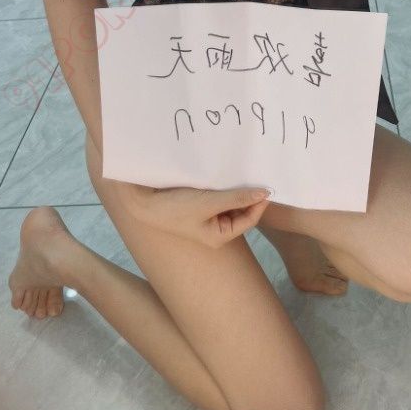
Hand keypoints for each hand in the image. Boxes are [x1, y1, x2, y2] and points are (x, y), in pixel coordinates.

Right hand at [112, 181, 272, 247]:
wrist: (143, 202)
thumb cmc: (175, 208)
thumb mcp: (209, 202)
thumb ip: (237, 198)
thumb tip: (265, 193)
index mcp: (220, 236)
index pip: (249, 219)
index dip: (259, 203)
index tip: (266, 185)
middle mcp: (216, 228)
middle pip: (241, 210)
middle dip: (248, 195)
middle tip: (256, 176)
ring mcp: (207, 217)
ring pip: (230, 202)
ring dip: (236, 189)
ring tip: (243, 173)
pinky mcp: (200, 205)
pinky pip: (218, 196)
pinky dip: (224, 187)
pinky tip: (227, 175)